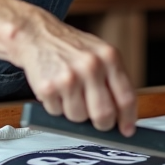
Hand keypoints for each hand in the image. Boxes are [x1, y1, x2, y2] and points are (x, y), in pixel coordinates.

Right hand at [8, 9, 137, 135]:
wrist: (36, 34)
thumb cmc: (70, 47)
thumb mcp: (99, 54)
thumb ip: (112, 80)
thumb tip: (121, 115)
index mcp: (109, 57)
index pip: (126, 97)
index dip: (128, 118)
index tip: (127, 130)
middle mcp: (91, 66)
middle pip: (104, 114)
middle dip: (102, 124)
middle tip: (99, 123)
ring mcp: (69, 77)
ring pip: (79, 117)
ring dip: (74, 112)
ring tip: (70, 93)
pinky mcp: (48, 87)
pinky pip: (57, 113)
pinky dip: (56, 107)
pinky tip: (56, 89)